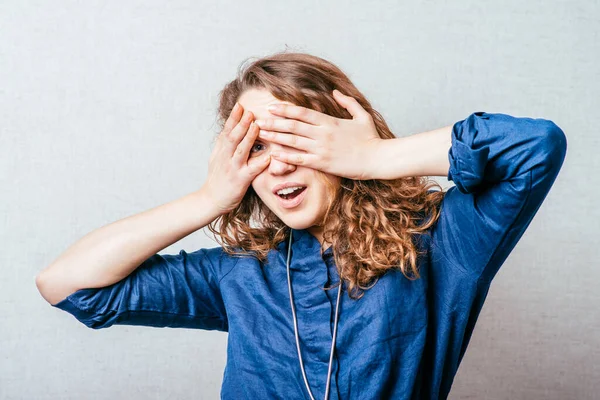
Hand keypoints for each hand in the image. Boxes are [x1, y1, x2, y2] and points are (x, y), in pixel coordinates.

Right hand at [202, 103, 270, 214]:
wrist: (211, 200)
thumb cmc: (217, 179)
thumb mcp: (216, 159)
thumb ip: (222, 145)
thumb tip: (226, 130)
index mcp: (220, 151)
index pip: (226, 131)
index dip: (233, 118)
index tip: (240, 105)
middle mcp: (225, 158)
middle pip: (232, 137)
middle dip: (241, 123)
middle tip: (249, 111)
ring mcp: (232, 169)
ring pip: (241, 150)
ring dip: (249, 137)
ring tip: (257, 126)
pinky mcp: (240, 180)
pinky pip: (251, 170)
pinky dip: (260, 162)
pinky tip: (269, 156)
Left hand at [254, 89, 382, 179]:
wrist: (378, 159)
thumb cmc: (371, 138)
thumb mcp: (362, 116)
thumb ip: (348, 102)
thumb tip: (335, 92)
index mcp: (330, 121)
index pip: (302, 112)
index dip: (285, 109)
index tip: (271, 107)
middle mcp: (322, 134)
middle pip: (292, 125)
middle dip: (273, 122)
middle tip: (257, 121)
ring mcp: (321, 149)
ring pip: (292, 141)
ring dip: (274, 137)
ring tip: (261, 134)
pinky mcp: (323, 164)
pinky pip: (300, 159)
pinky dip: (286, 157)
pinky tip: (273, 155)